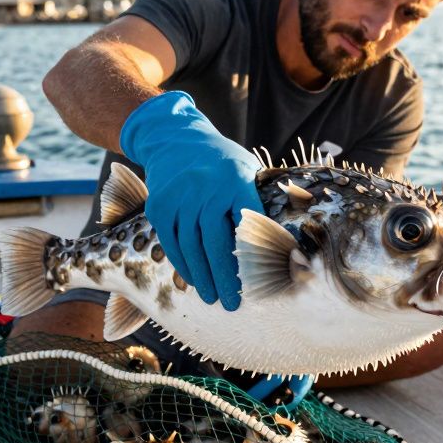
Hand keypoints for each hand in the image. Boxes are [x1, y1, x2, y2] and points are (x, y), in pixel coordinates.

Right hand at [120, 91, 262, 310]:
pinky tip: (193, 280)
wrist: (175, 138)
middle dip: (225, 277)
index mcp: (235, 179)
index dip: (252, 257)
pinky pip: (171, 243)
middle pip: (216, 242)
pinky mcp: (159, 205)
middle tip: (232, 304)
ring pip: (191, 247)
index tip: (259, 283)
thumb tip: (284, 242)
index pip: (247, 225)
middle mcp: (206, 187)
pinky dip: (183, 264)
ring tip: (213, 298)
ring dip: (203, 277)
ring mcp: (179, 196)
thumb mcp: (247, 170)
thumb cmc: (221, 163)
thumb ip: (259, 201)